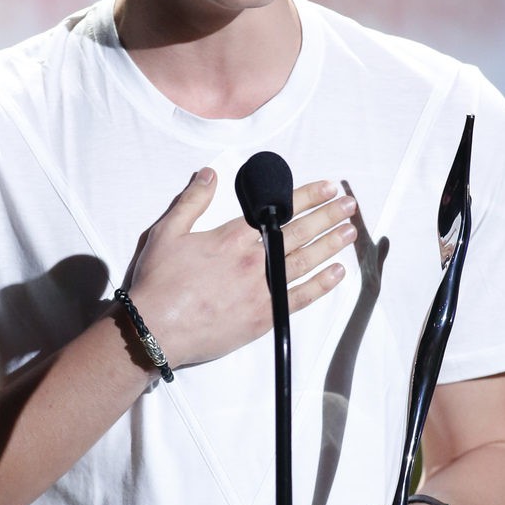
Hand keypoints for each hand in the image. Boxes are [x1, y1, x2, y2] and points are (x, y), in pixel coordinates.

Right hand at [128, 167, 355, 368]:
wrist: (154, 329)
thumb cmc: (158, 283)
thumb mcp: (167, 233)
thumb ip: (191, 201)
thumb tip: (209, 175)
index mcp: (232, 237)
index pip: (277, 210)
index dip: (306, 195)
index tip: (327, 187)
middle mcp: (253, 261)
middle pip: (299, 232)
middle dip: (328, 215)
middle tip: (349, 204)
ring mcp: (261, 290)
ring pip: (306, 261)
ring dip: (330, 244)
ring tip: (350, 231)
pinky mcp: (264, 317)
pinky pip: (300, 297)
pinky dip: (321, 285)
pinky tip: (337, 273)